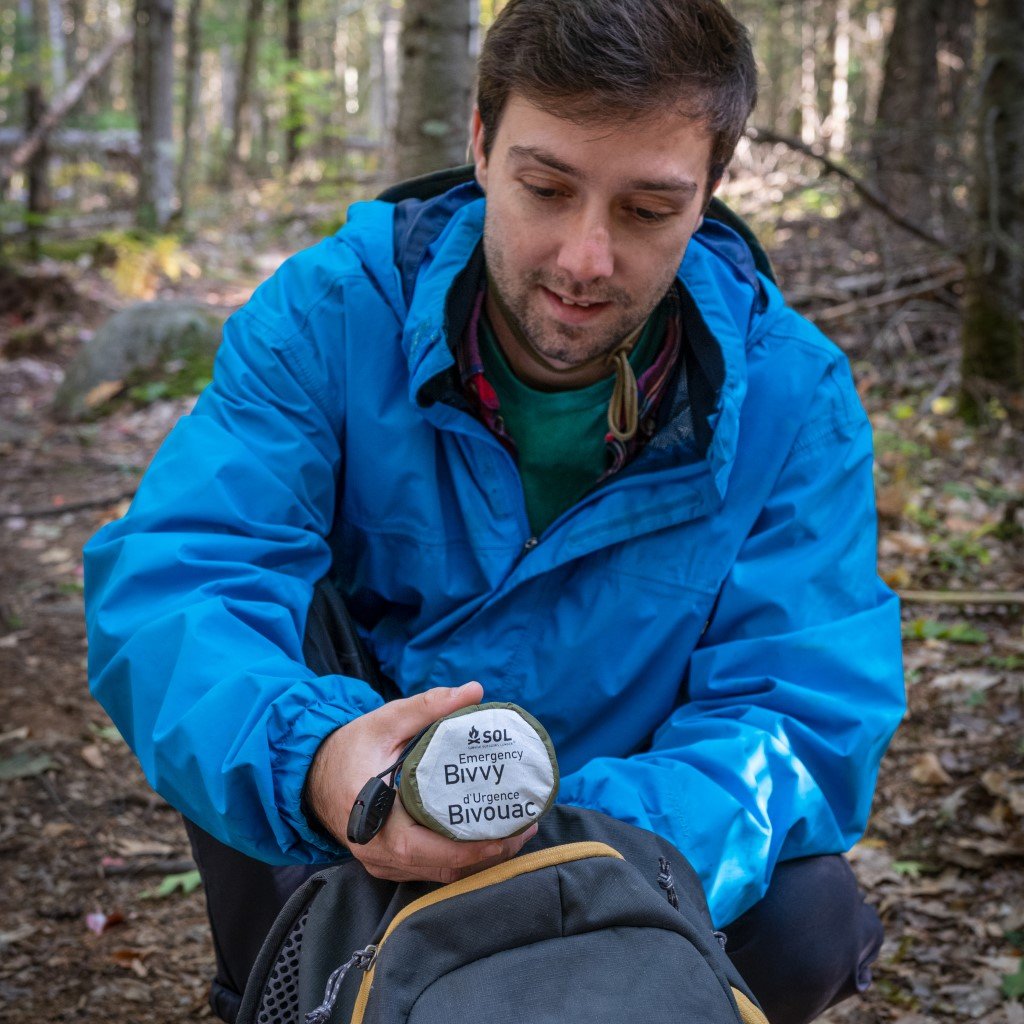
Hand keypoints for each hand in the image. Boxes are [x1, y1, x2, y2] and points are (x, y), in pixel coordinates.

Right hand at [306, 682, 537, 882]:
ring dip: (479, 859)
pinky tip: (487, 838)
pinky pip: (430, 871)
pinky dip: (461, 858)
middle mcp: (379, 852)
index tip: (506, 830)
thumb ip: (428, 706)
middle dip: (488, 852)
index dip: (469, 846)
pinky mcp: (389, 864)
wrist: (311, 774)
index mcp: (374, 819)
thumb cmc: (349, 747)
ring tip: (515, 832)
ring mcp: (383, 864)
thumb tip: (473, 690)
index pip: (425, 848)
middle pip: (443, 867)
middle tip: (525, 825)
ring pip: (440, 874)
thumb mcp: (385, 720)